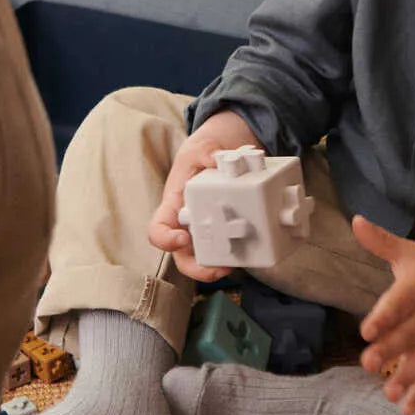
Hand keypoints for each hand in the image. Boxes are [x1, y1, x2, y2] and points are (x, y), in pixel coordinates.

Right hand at [147, 110, 256, 282]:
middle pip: (184, 256)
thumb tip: (216, 159)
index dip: (165, 239)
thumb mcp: (200, 146)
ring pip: (209, 256)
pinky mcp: (229, 227)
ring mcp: (208, 227)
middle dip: (200, 268)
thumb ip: (205, 152)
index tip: (182, 238)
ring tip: (240, 262)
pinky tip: (256, 248)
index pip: (158, 229)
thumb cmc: (204, 151)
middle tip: (220, 267)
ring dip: (222, 264)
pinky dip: (241, 251)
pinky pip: (232, 245)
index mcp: (174, 205)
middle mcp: (188, 222)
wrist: (225, 147)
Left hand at [353, 215, 414, 414]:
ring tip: (388, 393)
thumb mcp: (409, 251)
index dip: (384, 317)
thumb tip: (355, 220)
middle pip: (408, 336)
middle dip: (390, 351)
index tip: (366, 330)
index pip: (399, 303)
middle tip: (368, 364)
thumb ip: (381, 241)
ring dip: (406, 378)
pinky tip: (406, 411)